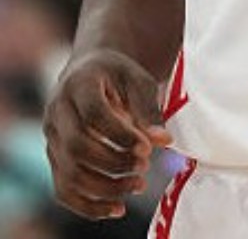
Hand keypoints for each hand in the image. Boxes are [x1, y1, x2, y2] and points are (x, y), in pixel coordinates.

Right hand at [43, 50, 172, 220]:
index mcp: (79, 83)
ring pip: (68, 173)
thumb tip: (163, 141)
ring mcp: (51, 137)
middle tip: (145, 166)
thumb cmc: (119, 75)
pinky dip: (88, 205)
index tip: (147, 148)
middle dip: (114, 162)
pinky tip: (117, 208)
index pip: (93, 114)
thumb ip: (149, 109)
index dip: (120, 135)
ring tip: (139, 186)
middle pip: (77, 146)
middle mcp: (57, 111)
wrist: (90, 71)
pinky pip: (63, 189)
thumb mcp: (138, 81)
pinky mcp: (54, 158)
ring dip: (105, 188)